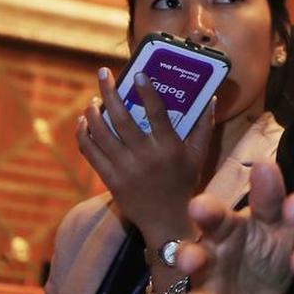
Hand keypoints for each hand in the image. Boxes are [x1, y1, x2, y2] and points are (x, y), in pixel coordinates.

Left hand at [77, 67, 213, 246]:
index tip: (137, 73)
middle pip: (121, 118)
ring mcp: (124, 168)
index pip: (156, 113)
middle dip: (109, 92)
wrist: (165, 220)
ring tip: (93, 99)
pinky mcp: (109, 179)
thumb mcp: (199, 155)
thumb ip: (204, 126)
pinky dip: (84, 134)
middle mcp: (145, 156)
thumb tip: (210, 98)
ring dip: (93, 112)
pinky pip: (91, 152)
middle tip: (104, 73)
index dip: (146, 91)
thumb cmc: (184, 184)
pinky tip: (83, 122)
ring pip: (101, 133)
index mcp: (168, 147)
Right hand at [177, 162, 293, 293]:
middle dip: (188, 258)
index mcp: (224, 232)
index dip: (205, 212)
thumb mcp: (278, 226)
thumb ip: (271, 200)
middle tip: (191, 258)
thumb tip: (266, 164)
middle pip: (191, 259)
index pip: (211, 217)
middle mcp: (208, 263)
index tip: (199, 207)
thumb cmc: (268, 251)